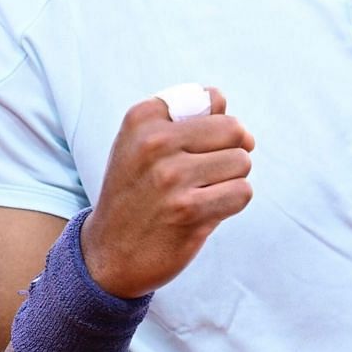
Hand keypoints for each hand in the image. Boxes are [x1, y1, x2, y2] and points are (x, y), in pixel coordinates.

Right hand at [80, 88, 254, 298]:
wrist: (109, 252)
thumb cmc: (136, 192)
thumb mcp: (141, 144)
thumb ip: (185, 120)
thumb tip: (236, 120)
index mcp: (142, 118)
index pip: (212, 99)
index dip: (214, 124)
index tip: (194, 145)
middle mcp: (154, 142)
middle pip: (234, 130)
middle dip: (231, 151)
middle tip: (206, 172)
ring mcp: (171, 177)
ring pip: (242, 162)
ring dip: (231, 180)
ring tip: (202, 192)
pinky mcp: (189, 211)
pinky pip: (241, 192)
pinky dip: (231, 202)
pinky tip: (206, 210)